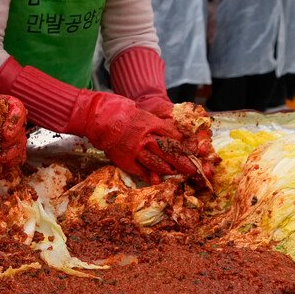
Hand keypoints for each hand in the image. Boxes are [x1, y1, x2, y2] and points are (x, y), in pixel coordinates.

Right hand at [75, 92, 195, 184]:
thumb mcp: (145, 114)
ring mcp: (136, 150)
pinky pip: (140, 170)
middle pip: (168, 151)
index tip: (193, 152)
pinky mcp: (126, 159)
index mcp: (152, 124)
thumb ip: (159, 125)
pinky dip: (149, 176)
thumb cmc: (123, 113)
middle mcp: (146, 137)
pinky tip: (157, 180)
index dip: (184, 146)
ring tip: (176, 174)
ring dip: (167, 169)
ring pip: (156, 162)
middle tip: (193, 169)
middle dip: (182, 161)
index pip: (173, 136)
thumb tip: (175, 136)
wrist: (101, 118)